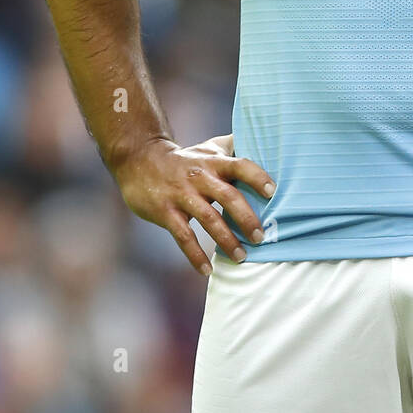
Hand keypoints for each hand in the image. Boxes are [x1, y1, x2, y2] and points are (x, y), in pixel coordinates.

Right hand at [112, 133, 274, 275]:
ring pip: (208, 219)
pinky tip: (207, 270)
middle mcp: (200, 177)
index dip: (256, 177)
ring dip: (227, 240)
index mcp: (213, 162)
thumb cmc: (185, 159)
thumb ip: (233, 147)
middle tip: (261, 237)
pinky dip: (196, 255)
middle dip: (247, 218)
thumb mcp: (208, 148)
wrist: (139, 160)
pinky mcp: (165, 212)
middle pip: (228, 196)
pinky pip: (183, 237)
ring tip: (241, 257)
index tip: (272, 192)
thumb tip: (265, 141)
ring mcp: (182, 195)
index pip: (239, 165)